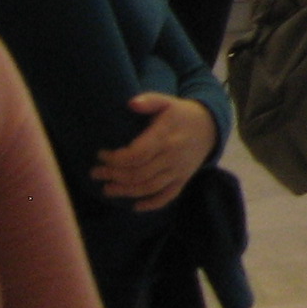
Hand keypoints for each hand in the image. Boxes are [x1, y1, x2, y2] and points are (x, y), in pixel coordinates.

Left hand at [94, 93, 217, 211]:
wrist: (210, 127)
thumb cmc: (181, 114)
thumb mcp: (167, 102)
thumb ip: (150, 101)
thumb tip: (131, 103)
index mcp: (166, 137)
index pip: (137, 154)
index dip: (116, 159)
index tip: (101, 155)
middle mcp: (172, 157)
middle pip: (139, 173)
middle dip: (114, 176)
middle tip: (96, 173)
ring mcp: (179, 170)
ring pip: (149, 187)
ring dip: (126, 191)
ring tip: (107, 189)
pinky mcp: (183, 179)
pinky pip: (168, 196)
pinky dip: (152, 204)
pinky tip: (135, 206)